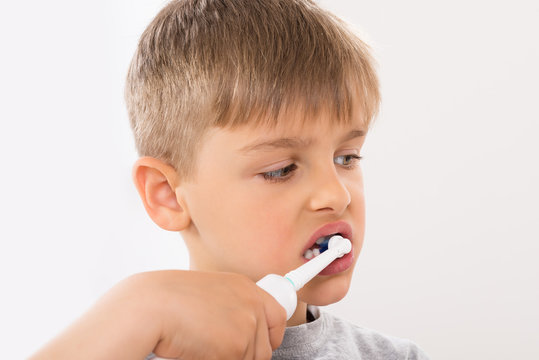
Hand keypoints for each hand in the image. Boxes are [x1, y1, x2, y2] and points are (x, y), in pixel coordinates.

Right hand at [30, 270, 286, 359]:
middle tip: (221, 351)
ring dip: (229, 359)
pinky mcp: (239, 345)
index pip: (277, 316)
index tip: (263, 344)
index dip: (270, 336)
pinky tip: (199, 351)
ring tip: (203, 347)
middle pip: (266, 347)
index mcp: (245, 286)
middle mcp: (252, 302)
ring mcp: (248, 323)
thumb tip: (241, 336)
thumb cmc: (167, 300)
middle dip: (247, 355)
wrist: (151, 305)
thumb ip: (230, 308)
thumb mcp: (208, 295)